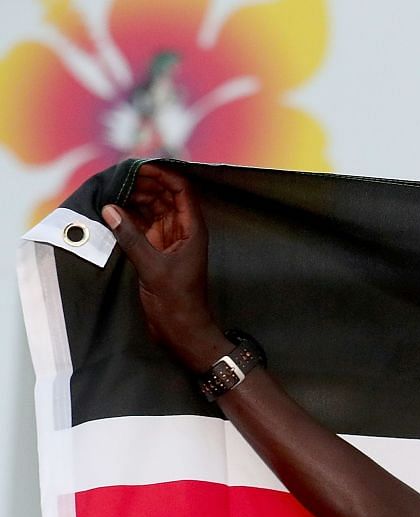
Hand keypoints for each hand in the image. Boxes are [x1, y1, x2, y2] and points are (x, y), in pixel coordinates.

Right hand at [101, 166, 228, 368]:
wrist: (183, 330)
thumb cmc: (177, 302)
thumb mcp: (152, 267)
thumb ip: (131, 237)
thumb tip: (110, 208)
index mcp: (192, 229)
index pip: (181, 190)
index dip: (162, 175)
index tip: (138, 166)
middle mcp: (182, 230)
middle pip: (165, 195)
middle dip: (144, 183)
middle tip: (117, 176)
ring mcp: (169, 240)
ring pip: (153, 209)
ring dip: (134, 198)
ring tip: (111, 188)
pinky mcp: (157, 251)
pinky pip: (143, 225)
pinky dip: (129, 216)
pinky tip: (112, 208)